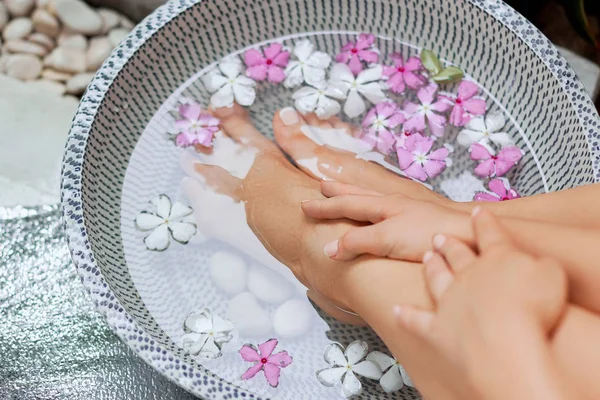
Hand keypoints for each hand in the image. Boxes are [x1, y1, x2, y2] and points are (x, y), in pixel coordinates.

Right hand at [301, 181, 470, 261]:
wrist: (468, 236)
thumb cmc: (428, 236)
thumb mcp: (386, 240)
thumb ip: (356, 242)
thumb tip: (328, 249)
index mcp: (383, 206)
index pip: (345, 205)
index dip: (324, 207)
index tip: (304, 206)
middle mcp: (394, 204)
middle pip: (358, 195)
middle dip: (338, 192)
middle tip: (321, 185)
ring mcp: (408, 210)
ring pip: (373, 198)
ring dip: (355, 194)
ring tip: (346, 190)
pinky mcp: (420, 221)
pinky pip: (388, 207)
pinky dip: (375, 205)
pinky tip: (383, 211)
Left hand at [394, 208, 568, 399]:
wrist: (505, 342)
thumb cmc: (534, 308)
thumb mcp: (551, 276)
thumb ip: (540, 264)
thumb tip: (536, 263)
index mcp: (496, 258)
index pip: (489, 233)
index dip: (484, 222)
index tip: (477, 212)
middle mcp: (467, 275)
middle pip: (456, 253)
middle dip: (449, 243)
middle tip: (439, 236)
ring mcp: (448, 300)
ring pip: (435, 277)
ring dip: (431, 267)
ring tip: (428, 258)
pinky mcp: (436, 329)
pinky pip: (416, 320)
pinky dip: (406, 315)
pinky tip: (397, 310)